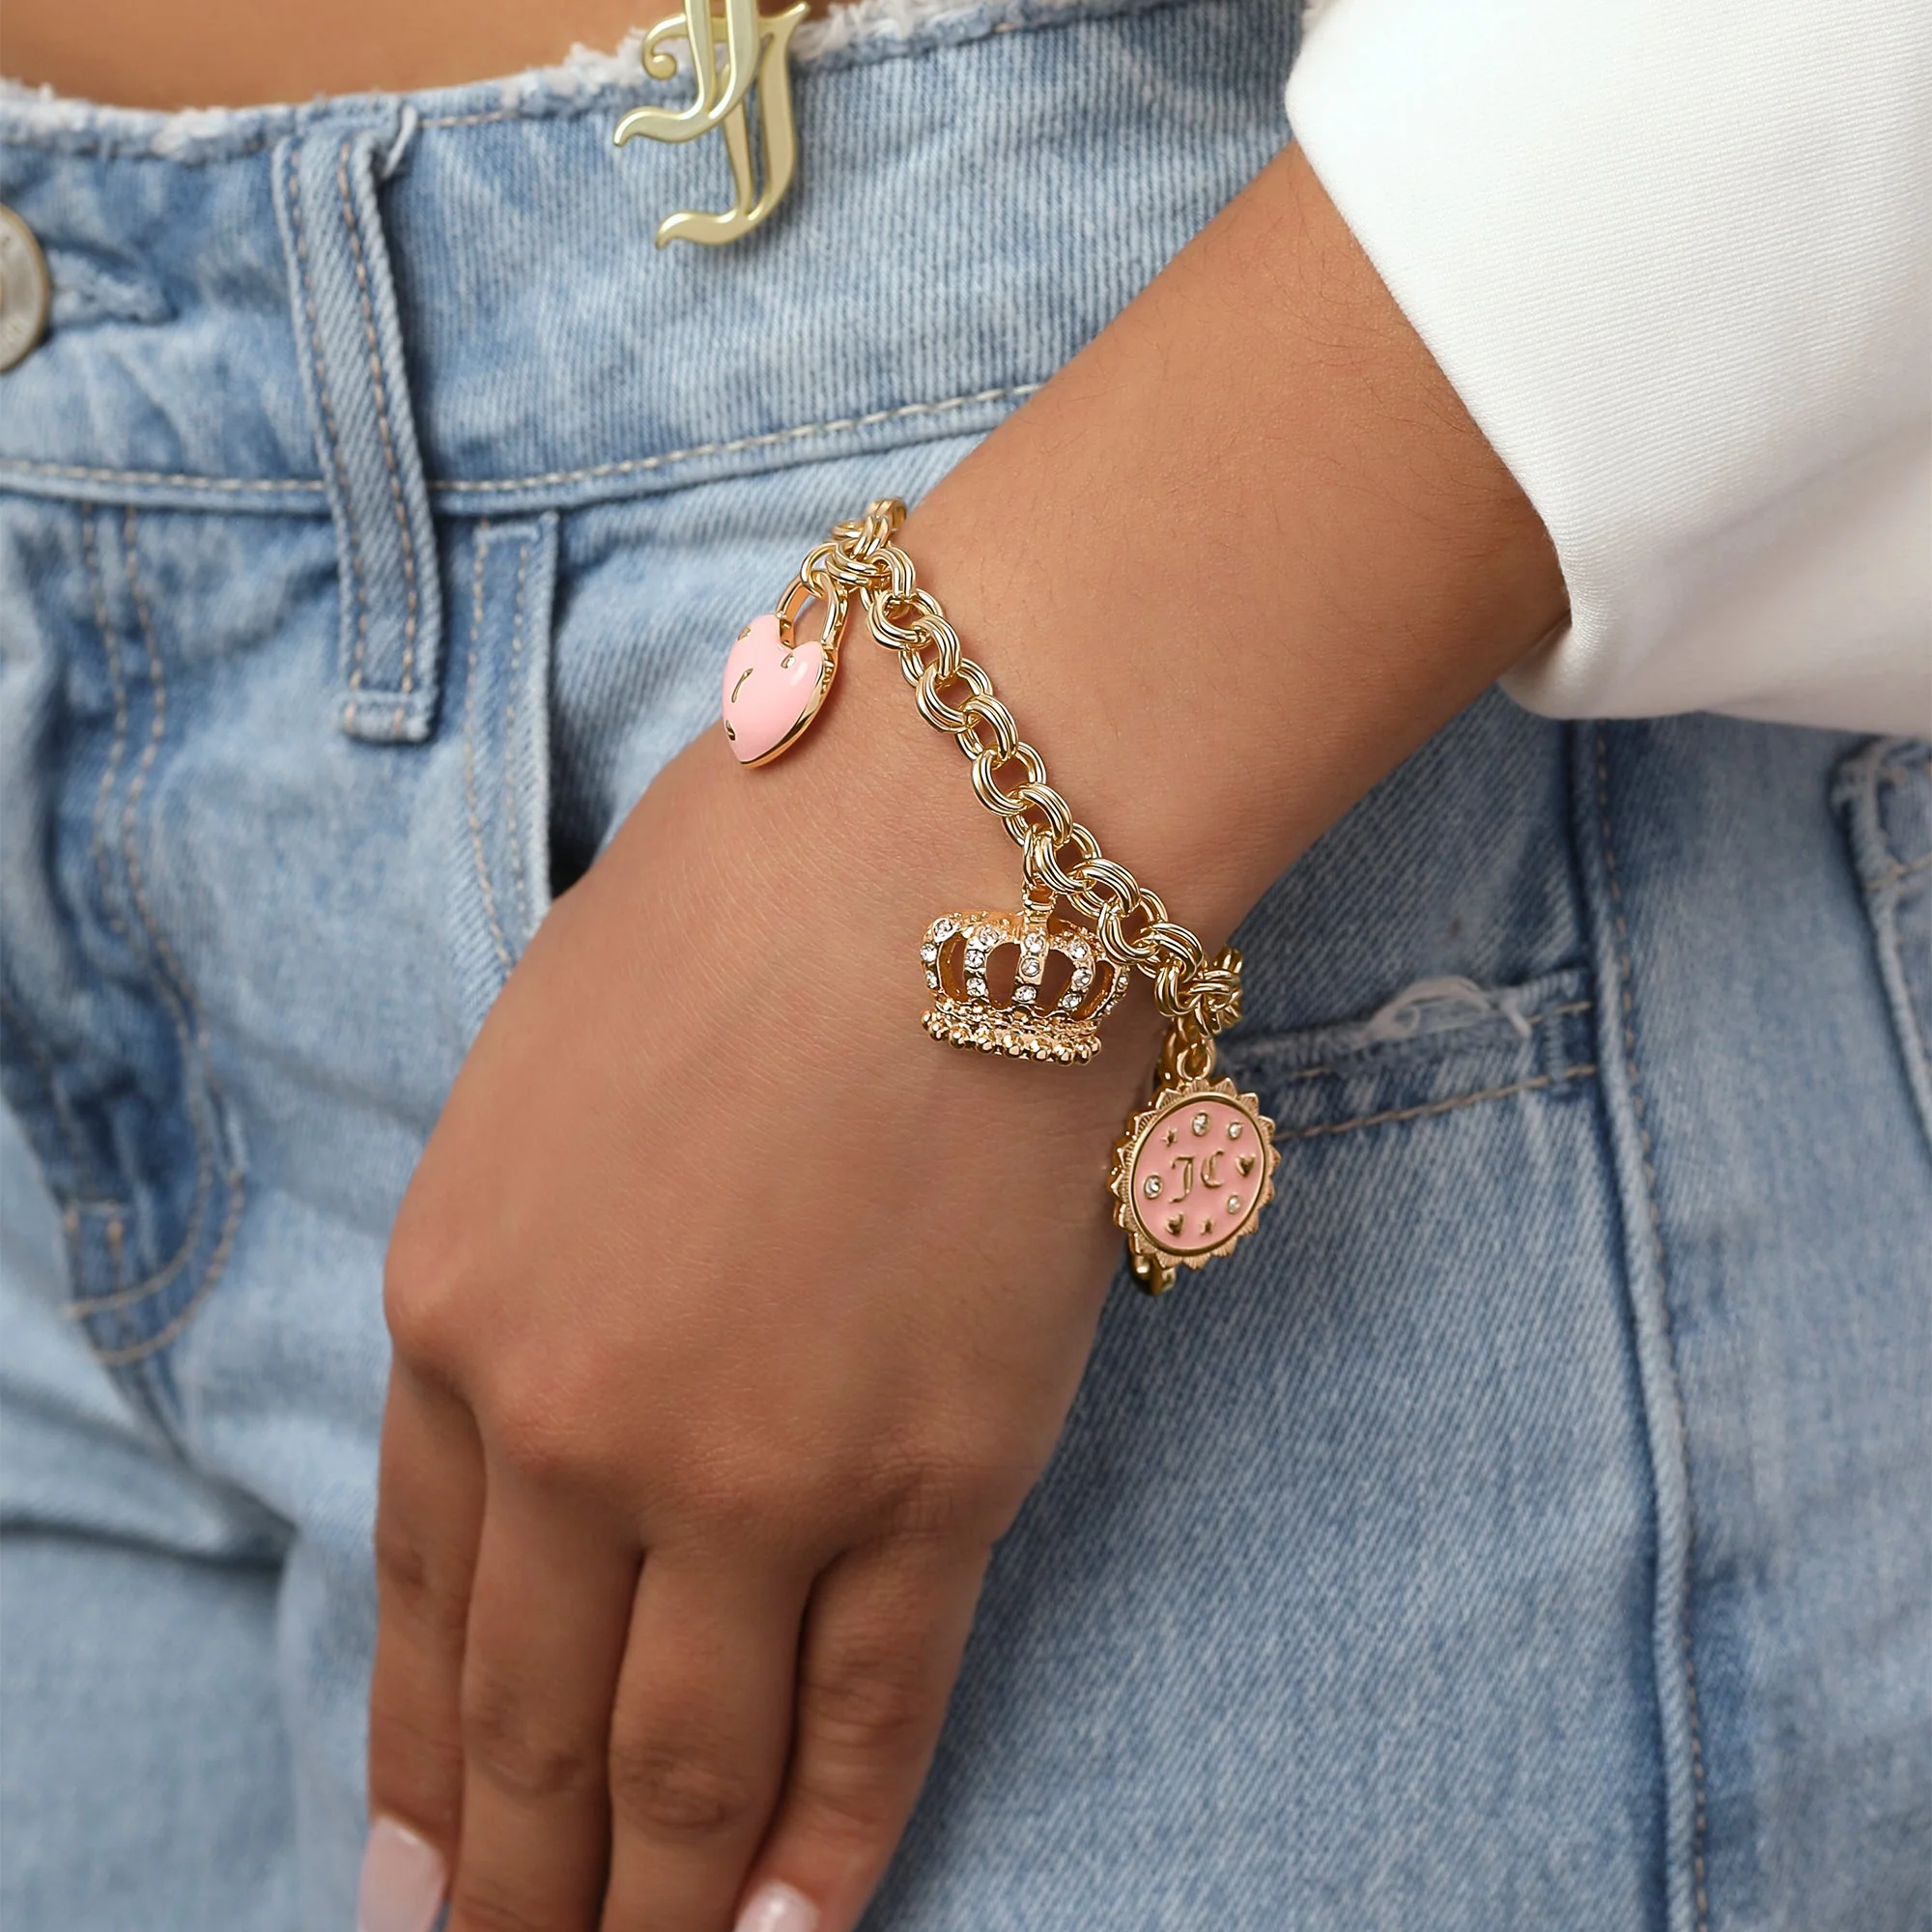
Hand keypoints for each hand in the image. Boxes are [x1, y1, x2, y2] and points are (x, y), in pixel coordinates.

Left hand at [362, 142, 1562, 1931]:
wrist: (943, 836)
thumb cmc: (748, 912)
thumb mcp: (550, 1080)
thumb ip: (531, 1268)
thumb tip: (560, 1415)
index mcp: (462, 1312)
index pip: (423, 1610)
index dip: (419, 1771)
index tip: (421, 1884)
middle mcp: (576, 1431)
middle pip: (530, 1721)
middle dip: (511, 1886)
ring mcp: (752, 1473)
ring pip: (682, 1760)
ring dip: (652, 1904)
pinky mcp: (931, 1479)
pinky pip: (870, 1712)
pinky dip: (833, 1838)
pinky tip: (801, 1920)